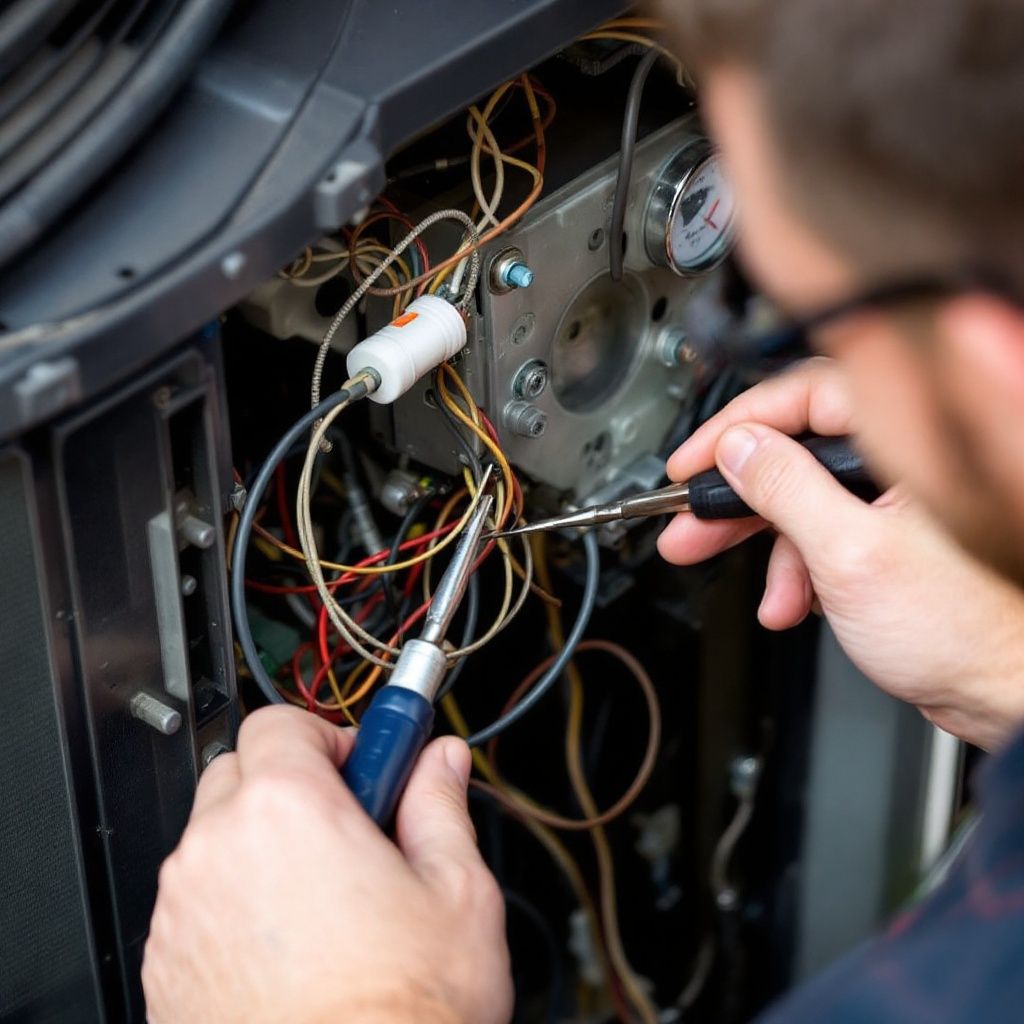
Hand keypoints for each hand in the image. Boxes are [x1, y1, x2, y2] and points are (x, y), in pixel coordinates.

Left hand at [143, 706, 511, 1023]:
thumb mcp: (456, 892)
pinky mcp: (167, 970)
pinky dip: (236, 905)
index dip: (331, 736)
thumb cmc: (402, 1015)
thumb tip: (441, 763)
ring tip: (328, 898)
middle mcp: (219, 851)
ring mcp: (183, 914)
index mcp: (288, 811)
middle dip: (294, 784)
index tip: (364, 763)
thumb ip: (440, 805)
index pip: (283, 722)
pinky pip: (198, 905)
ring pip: (217, 841)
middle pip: (242, 772)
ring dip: (263, 846)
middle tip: (351, 825)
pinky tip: (293, 948)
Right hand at [658, 357, 1023, 749]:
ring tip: (754, 589)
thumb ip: (785, 489)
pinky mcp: (887, 536)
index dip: (737, 428)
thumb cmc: (966, 628)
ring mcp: (894, 500)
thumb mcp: (850, 552)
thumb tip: (738, 448)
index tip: (693, 462)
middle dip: (738, 498)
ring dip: (769, 550)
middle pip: (795, 453)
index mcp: (906, 443)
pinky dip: (799, 571)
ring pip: (803, 501)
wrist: (1006, 692)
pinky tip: (791, 604)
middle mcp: (901, 462)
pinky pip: (822, 536)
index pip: (803, 398)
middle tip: (689, 523)